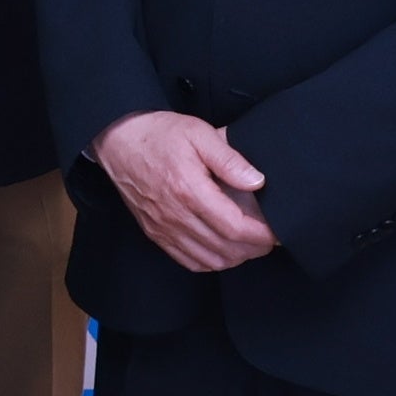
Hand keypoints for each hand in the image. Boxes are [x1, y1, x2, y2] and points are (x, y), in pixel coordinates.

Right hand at [94, 110, 276, 271]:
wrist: (117, 140)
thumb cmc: (159, 134)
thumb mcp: (199, 133)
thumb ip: (230, 159)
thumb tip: (257, 181)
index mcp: (188, 190)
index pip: (234, 227)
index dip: (262, 235)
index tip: (277, 233)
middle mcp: (174, 215)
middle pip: (225, 249)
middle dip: (255, 248)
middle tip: (270, 239)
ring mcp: (163, 227)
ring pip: (210, 260)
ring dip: (235, 257)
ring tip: (249, 244)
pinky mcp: (155, 232)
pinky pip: (188, 261)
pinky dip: (211, 261)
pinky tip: (222, 249)